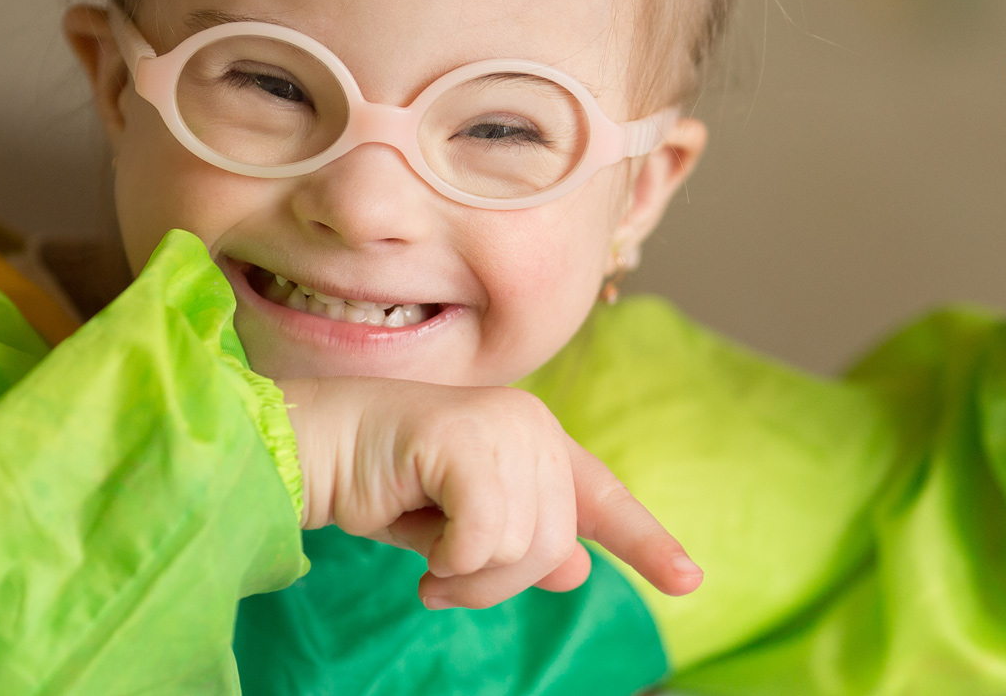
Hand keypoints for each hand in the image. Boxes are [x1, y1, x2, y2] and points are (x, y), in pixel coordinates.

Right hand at [278, 376, 701, 608]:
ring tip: (428, 562)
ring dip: (469, 576)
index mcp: (537, 440)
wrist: (315, 449)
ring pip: (523, 548)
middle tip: (444, 580)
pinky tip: (419, 548)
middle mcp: (532, 425)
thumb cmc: (380, 483)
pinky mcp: (470, 440)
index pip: (602, 497)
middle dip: (499, 581)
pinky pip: (485, 538)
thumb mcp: (459, 528)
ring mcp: (506, 426)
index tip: (690, 581)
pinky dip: (450, 560)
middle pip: (554, 543)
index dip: (646, 541)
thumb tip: (575, 568)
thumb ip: (518, 541)